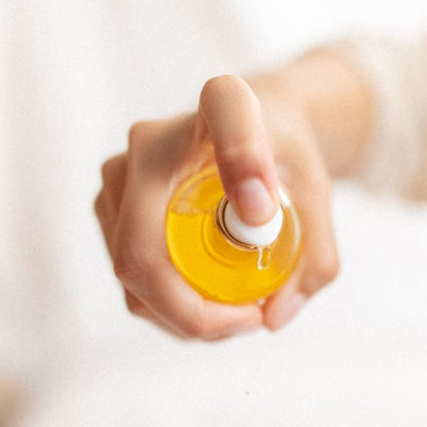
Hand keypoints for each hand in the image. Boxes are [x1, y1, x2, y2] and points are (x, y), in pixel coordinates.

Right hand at [95, 74, 338, 338]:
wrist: (250, 136)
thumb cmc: (281, 160)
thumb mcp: (316, 196)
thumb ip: (315, 256)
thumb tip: (273, 313)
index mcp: (216, 107)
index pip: (228, 116)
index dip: (243, 164)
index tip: (265, 211)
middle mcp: (148, 141)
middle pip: (144, 252)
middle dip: (197, 312)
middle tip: (253, 319)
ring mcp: (118, 179)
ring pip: (134, 278)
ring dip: (186, 317)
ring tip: (239, 313)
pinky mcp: (109, 212)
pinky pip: (132, 280)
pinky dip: (173, 309)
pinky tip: (211, 305)